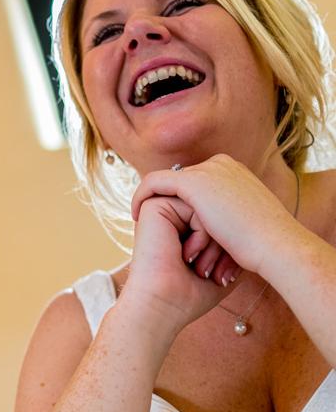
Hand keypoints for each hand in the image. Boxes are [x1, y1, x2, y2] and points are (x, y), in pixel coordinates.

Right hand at [122, 197, 233, 330]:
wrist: (163, 305)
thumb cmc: (189, 295)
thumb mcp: (220, 266)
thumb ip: (231, 243)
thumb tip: (251, 230)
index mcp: (179, 229)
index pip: (220, 223)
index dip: (227, 249)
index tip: (217, 278)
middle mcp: (169, 217)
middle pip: (216, 214)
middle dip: (221, 246)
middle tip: (209, 274)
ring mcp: (161, 210)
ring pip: (209, 209)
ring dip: (212, 242)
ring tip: (199, 267)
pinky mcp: (155, 206)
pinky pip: (196, 208)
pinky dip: (202, 235)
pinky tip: (187, 255)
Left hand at [131, 154, 301, 274]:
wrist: (276, 247)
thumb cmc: (266, 244)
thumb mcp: (247, 222)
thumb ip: (229, 215)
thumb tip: (219, 226)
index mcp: (235, 171)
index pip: (198, 181)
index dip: (182, 203)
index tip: (174, 223)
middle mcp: (221, 164)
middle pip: (182, 182)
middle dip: (169, 205)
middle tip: (155, 226)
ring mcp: (207, 171)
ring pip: (168, 184)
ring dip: (159, 207)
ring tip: (146, 225)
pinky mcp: (192, 182)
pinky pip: (154, 183)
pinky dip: (141, 197)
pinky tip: (136, 216)